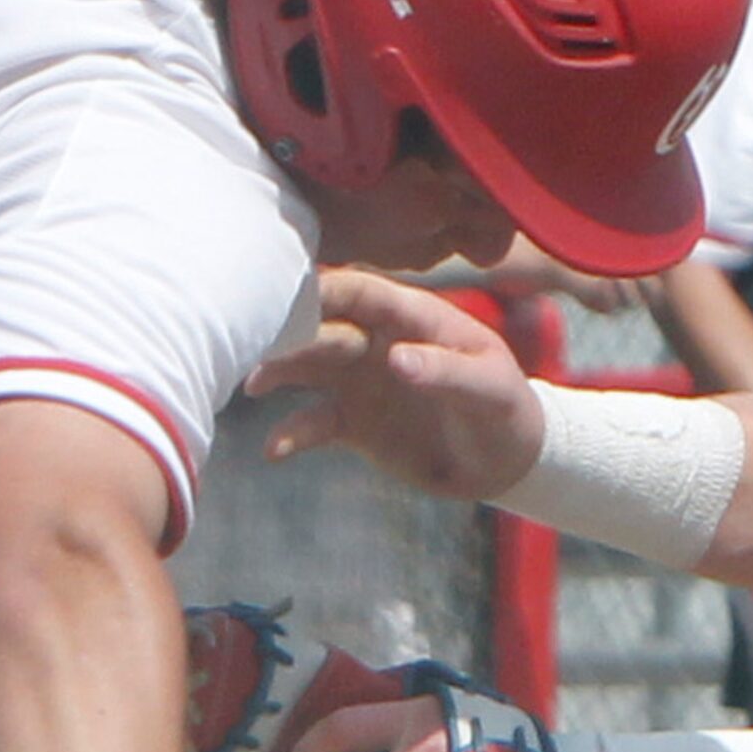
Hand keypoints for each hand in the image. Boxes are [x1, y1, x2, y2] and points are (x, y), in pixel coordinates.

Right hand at [247, 269, 545, 500]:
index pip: (360, 290)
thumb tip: (395, 359)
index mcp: (412, 317)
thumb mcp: (488, 389)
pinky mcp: (353, 422)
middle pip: (321, 325)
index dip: (323, 289)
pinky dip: (292, 433)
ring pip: (306, 367)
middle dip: (285, 329)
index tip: (286, 296)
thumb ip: (445, 371)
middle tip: (246, 336)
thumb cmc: (505, 410)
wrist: (505, 462)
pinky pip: (313, 422)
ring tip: (250, 384)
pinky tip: (273, 450)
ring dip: (276, 371)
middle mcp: (377, 340)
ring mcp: (361, 380)